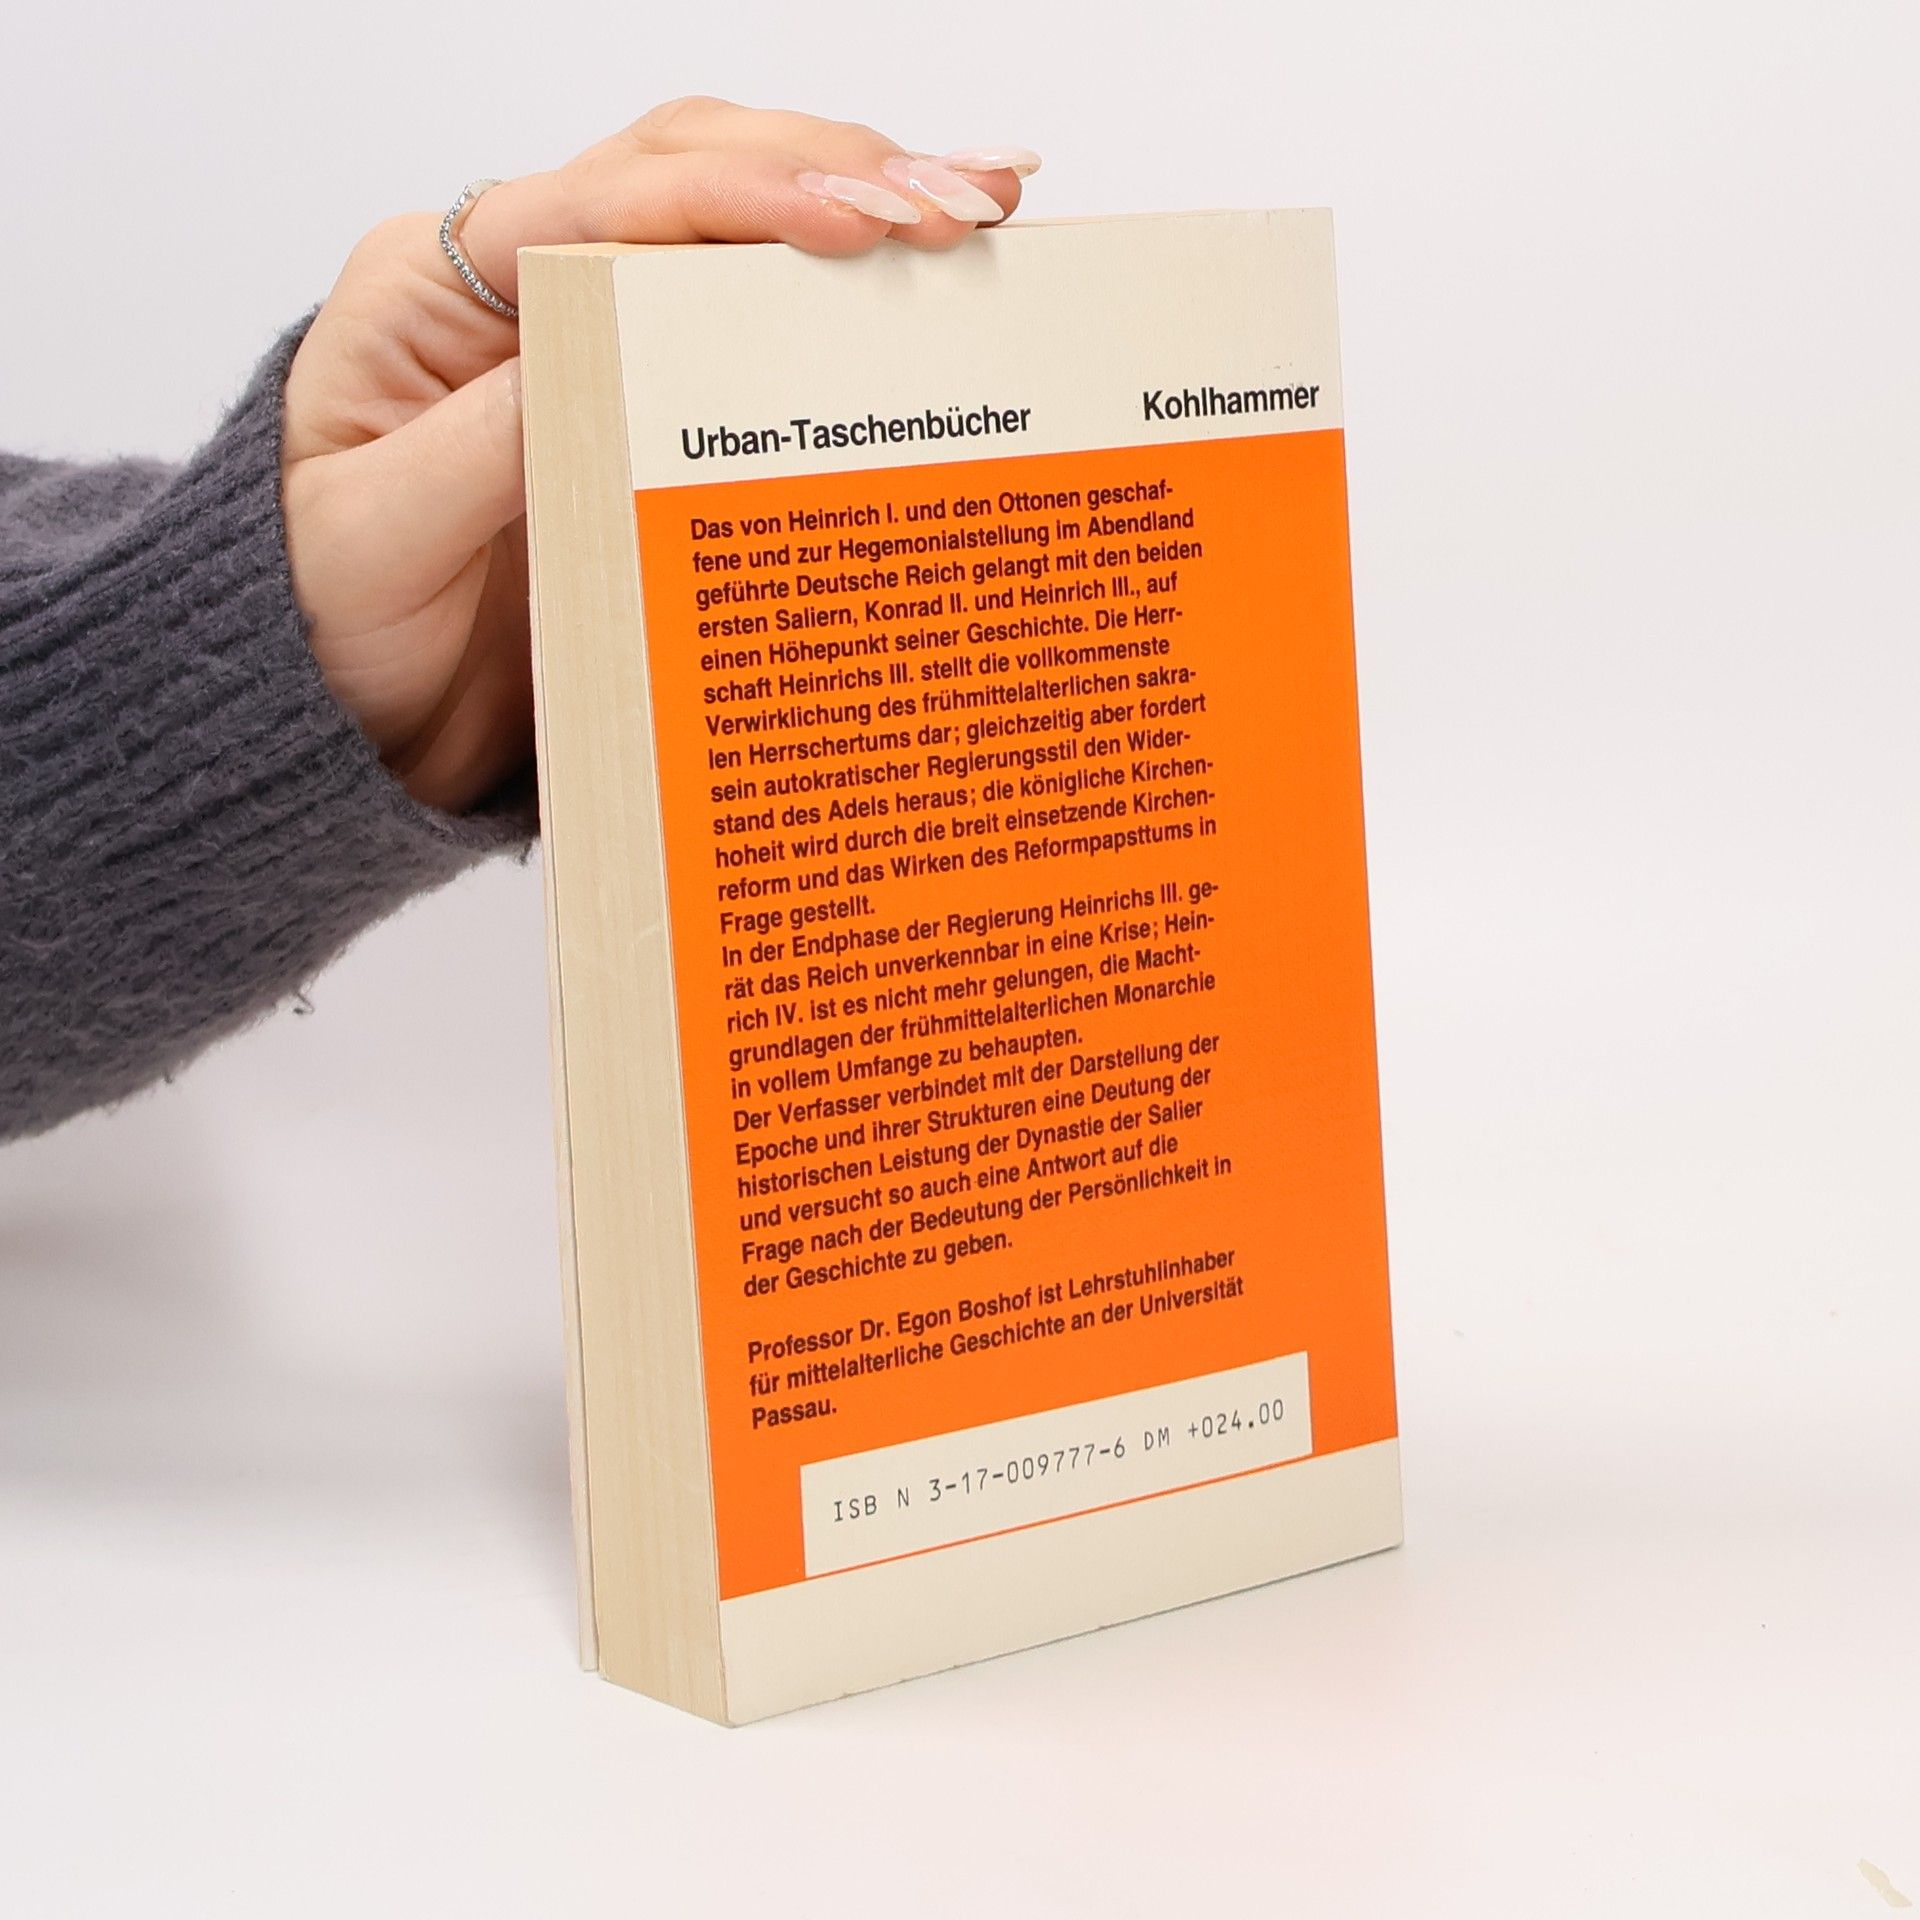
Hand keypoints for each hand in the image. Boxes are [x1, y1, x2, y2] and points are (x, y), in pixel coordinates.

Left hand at [282, 99, 1036, 812]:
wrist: (343, 701)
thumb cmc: (334, 617)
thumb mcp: (380, 540)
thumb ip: (479, 447)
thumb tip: (598, 359)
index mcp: (434, 290)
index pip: (607, 204)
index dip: (742, 201)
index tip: (860, 226)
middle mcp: (512, 281)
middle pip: (684, 172)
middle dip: (832, 168)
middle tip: (963, 201)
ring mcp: (578, 329)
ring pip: (725, 218)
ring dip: (854, 200)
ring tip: (980, 209)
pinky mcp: (634, 392)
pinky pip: (740, 313)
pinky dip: (832, 289)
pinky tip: (920, 281)